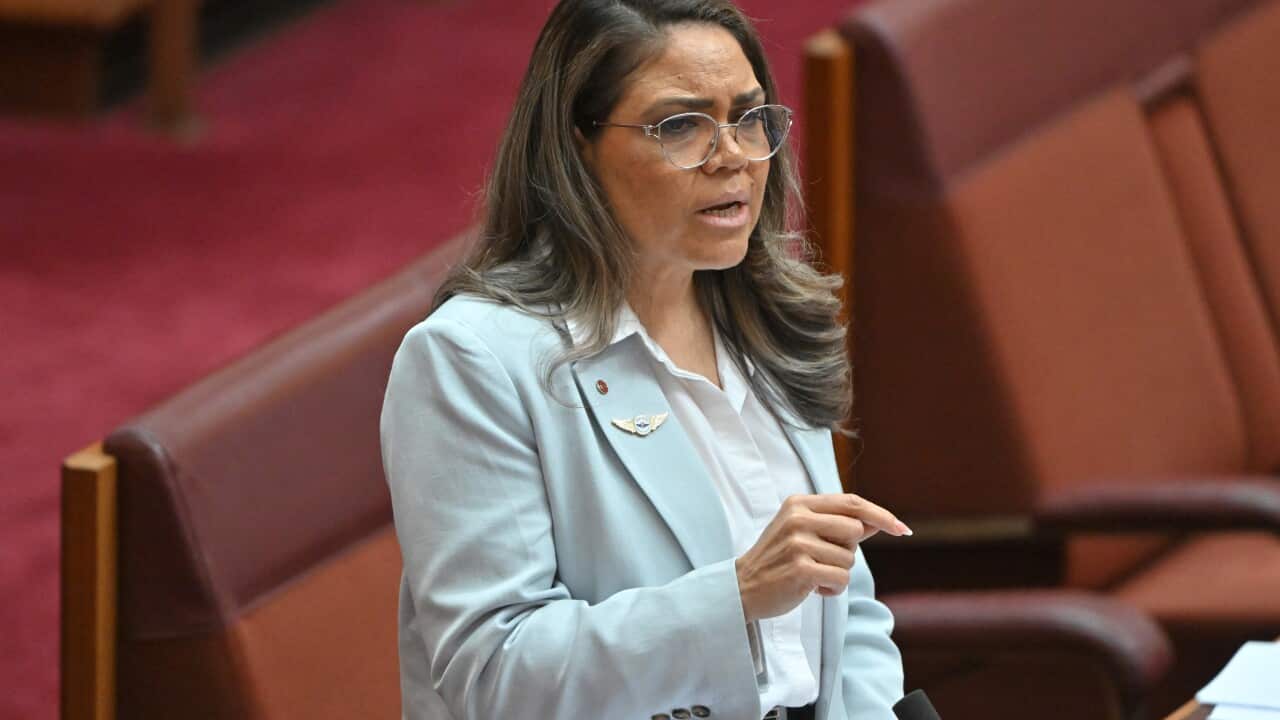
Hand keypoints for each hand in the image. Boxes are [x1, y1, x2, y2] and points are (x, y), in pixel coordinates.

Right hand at [734, 494, 910, 622]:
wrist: (743, 588)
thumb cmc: (778, 560)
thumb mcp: (802, 532)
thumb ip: (836, 524)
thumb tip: (878, 522)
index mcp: (799, 503)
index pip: (852, 503)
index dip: (881, 515)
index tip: (903, 529)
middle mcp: (798, 518)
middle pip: (855, 531)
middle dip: (847, 551)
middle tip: (821, 559)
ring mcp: (798, 543)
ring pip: (850, 558)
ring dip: (837, 573)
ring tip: (812, 576)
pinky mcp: (801, 569)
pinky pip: (841, 579)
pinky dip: (833, 589)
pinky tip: (812, 588)